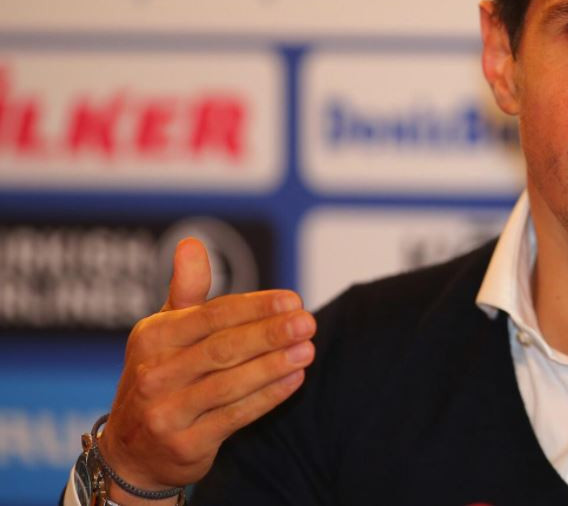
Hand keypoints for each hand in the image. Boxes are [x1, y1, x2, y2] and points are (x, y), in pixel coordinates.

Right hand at [98, 237, 315, 500]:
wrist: (132, 452)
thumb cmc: (162, 375)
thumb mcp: (164, 331)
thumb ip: (186, 288)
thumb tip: (191, 242)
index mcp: (151, 337)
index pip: (212, 316)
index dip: (255, 307)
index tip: (293, 300)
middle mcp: (153, 374)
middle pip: (223, 348)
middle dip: (270, 334)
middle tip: (308, 321)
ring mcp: (166, 412)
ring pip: (230, 383)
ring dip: (274, 365)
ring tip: (307, 349)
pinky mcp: (184, 445)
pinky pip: (234, 417)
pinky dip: (268, 397)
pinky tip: (295, 379)